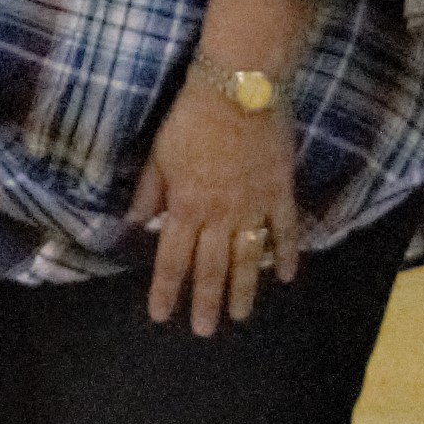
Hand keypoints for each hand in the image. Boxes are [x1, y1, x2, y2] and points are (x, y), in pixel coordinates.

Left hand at [129, 84, 301, 333]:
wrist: (239, 91)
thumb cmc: (191, 118)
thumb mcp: (158, 154)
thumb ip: (149, 192)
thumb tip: (135, 223)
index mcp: (185, 206)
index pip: (172, 258)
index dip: (166, 289)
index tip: (162, 316)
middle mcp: (219, 215)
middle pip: (211, 267)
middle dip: (206, 302)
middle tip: (204, 332)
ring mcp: (253, 207)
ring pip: (247, 259)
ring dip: (244, 290)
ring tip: (241, 317)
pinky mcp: (281, 193)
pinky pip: (285, 231)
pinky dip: (288, 255)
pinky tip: (289, 276)